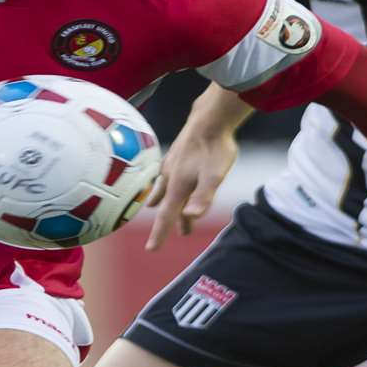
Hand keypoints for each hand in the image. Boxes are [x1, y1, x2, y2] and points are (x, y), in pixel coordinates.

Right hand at [144, 126, 239, 250]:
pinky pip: (165, 174)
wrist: (210, 117)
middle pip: (167, 204)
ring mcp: (172, 164)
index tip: (151, 249)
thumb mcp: (214, 176)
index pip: (167, 215)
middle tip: (172, 236)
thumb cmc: (215, 148)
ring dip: (164, 201)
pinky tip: (164, 177)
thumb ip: (203, 197)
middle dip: (168, 221)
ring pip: (164, 188)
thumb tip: (190, 217)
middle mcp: (171, 177)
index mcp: (179, 186)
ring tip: (155, 208)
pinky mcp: (176, 153)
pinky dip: (163, 182)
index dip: (159, 234)